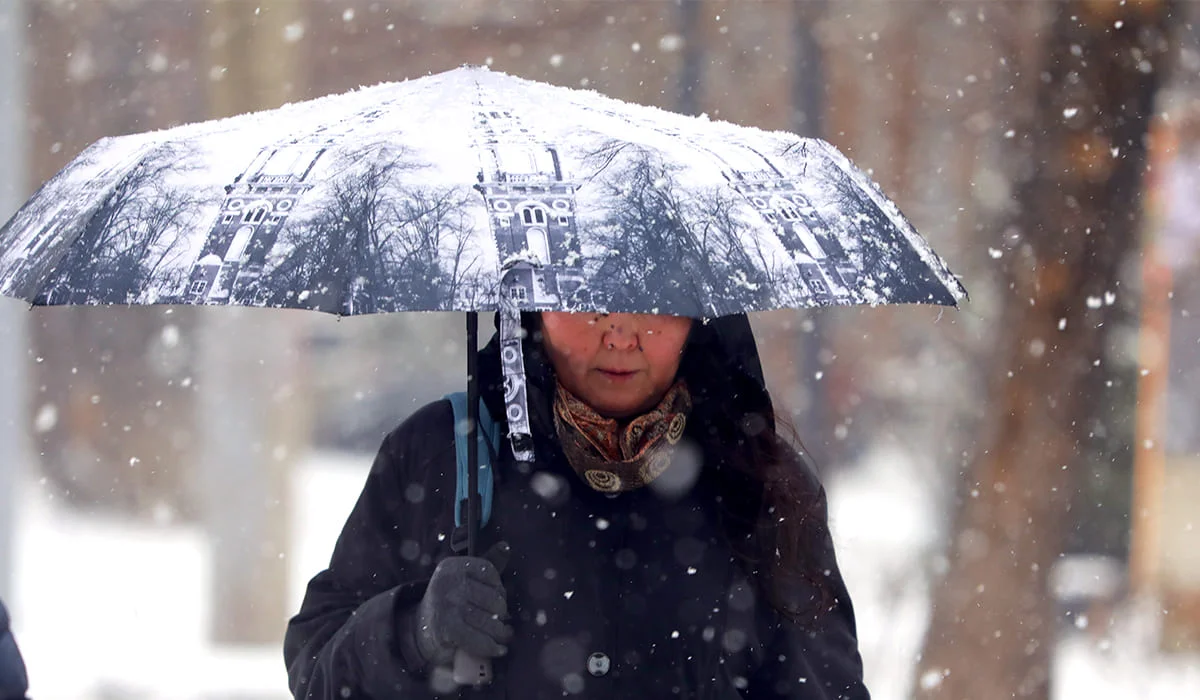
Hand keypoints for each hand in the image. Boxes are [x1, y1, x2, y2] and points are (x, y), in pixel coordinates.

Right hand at [412, 541, 513, 667]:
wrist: (420, 629)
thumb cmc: (450, 601)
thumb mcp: (464, 578)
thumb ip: (486, 563)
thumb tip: (505, 546)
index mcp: (451, 566)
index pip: (489, 570)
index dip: (499, 586)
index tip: (498, 596)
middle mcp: (447, 583)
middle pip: (493, 598)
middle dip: (502, 612)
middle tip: (502, 620)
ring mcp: (447, 605)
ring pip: (489, 620)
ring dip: (500, 632)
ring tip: (504, 635)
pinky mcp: (447, 629)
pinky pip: (478, 639)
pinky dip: (490, 646)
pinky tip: (498, 649)